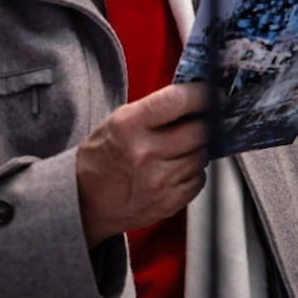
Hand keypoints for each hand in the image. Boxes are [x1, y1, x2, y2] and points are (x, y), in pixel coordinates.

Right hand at [75, 83, 209, 247]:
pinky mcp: (167, 203)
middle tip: (201, 122)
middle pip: (199, 130)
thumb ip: (156, 108)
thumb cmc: (103, 156)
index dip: (203, 94)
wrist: (83, 201)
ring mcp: (157, 181)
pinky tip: (176, 169)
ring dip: (197, 149)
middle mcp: (144, 153)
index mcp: (129, 125)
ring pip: (201, 155)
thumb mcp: (119, 121)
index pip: (179, 100)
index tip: (214, 93)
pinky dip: (193, 173)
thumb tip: (198, 97)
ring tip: (179, 150)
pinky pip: (198, 180)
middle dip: (204, 124)